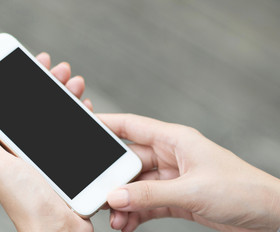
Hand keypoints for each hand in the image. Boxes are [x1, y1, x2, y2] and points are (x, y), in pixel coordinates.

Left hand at [0, 53, 92, 231]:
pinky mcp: (71, 160)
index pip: (15, 105)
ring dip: (69, 95)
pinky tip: (87, 108)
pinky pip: (78, 131)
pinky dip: (82, 116)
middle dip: (52, 83)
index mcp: (11, 146)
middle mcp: (30, 147)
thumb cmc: (29, 203)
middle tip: (62, 69)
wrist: (59, 230)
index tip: (36, 64)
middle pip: (41, 106)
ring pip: (61, 115)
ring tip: (78, 83)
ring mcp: (52, 153)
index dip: (25, 81)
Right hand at [103, 114, 279, 231]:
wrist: (268, 216)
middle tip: (96, 191)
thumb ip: (151, 195)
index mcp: (175, 140)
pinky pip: (148, 203)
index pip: (132, 126)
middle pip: (130, 162)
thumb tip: (116, 196)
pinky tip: (126, 223)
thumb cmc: (241, 190)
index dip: (107, 124)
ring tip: (113, 217)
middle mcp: (171, 156)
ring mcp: (173, 178)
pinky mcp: (176, 198)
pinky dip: (136, 213)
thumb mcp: (191, 191)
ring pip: (137, 186)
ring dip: (124, 201)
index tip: (85, 128)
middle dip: (112, 177)